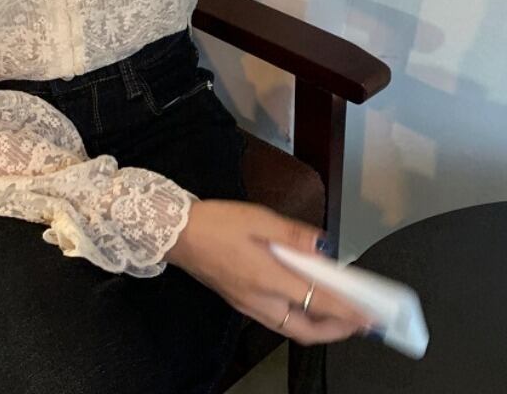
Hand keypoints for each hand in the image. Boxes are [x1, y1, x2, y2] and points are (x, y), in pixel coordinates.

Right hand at [164, 199, 376, 345]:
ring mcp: (249, 306)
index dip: (348, 311)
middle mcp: (260, 301)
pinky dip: (300, 316)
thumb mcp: (258, 218)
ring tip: (339, 312)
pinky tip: (306, 298)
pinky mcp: (241, 302)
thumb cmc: (216, 222)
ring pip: (292, 328)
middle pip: (306, 330)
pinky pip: (278, 320)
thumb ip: (294, 234)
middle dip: (338, 330)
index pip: (318, 301)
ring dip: (320, 326)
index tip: (371, 316)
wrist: (176, 233)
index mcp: (266, 278)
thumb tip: (324, 246)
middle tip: (359, 320)